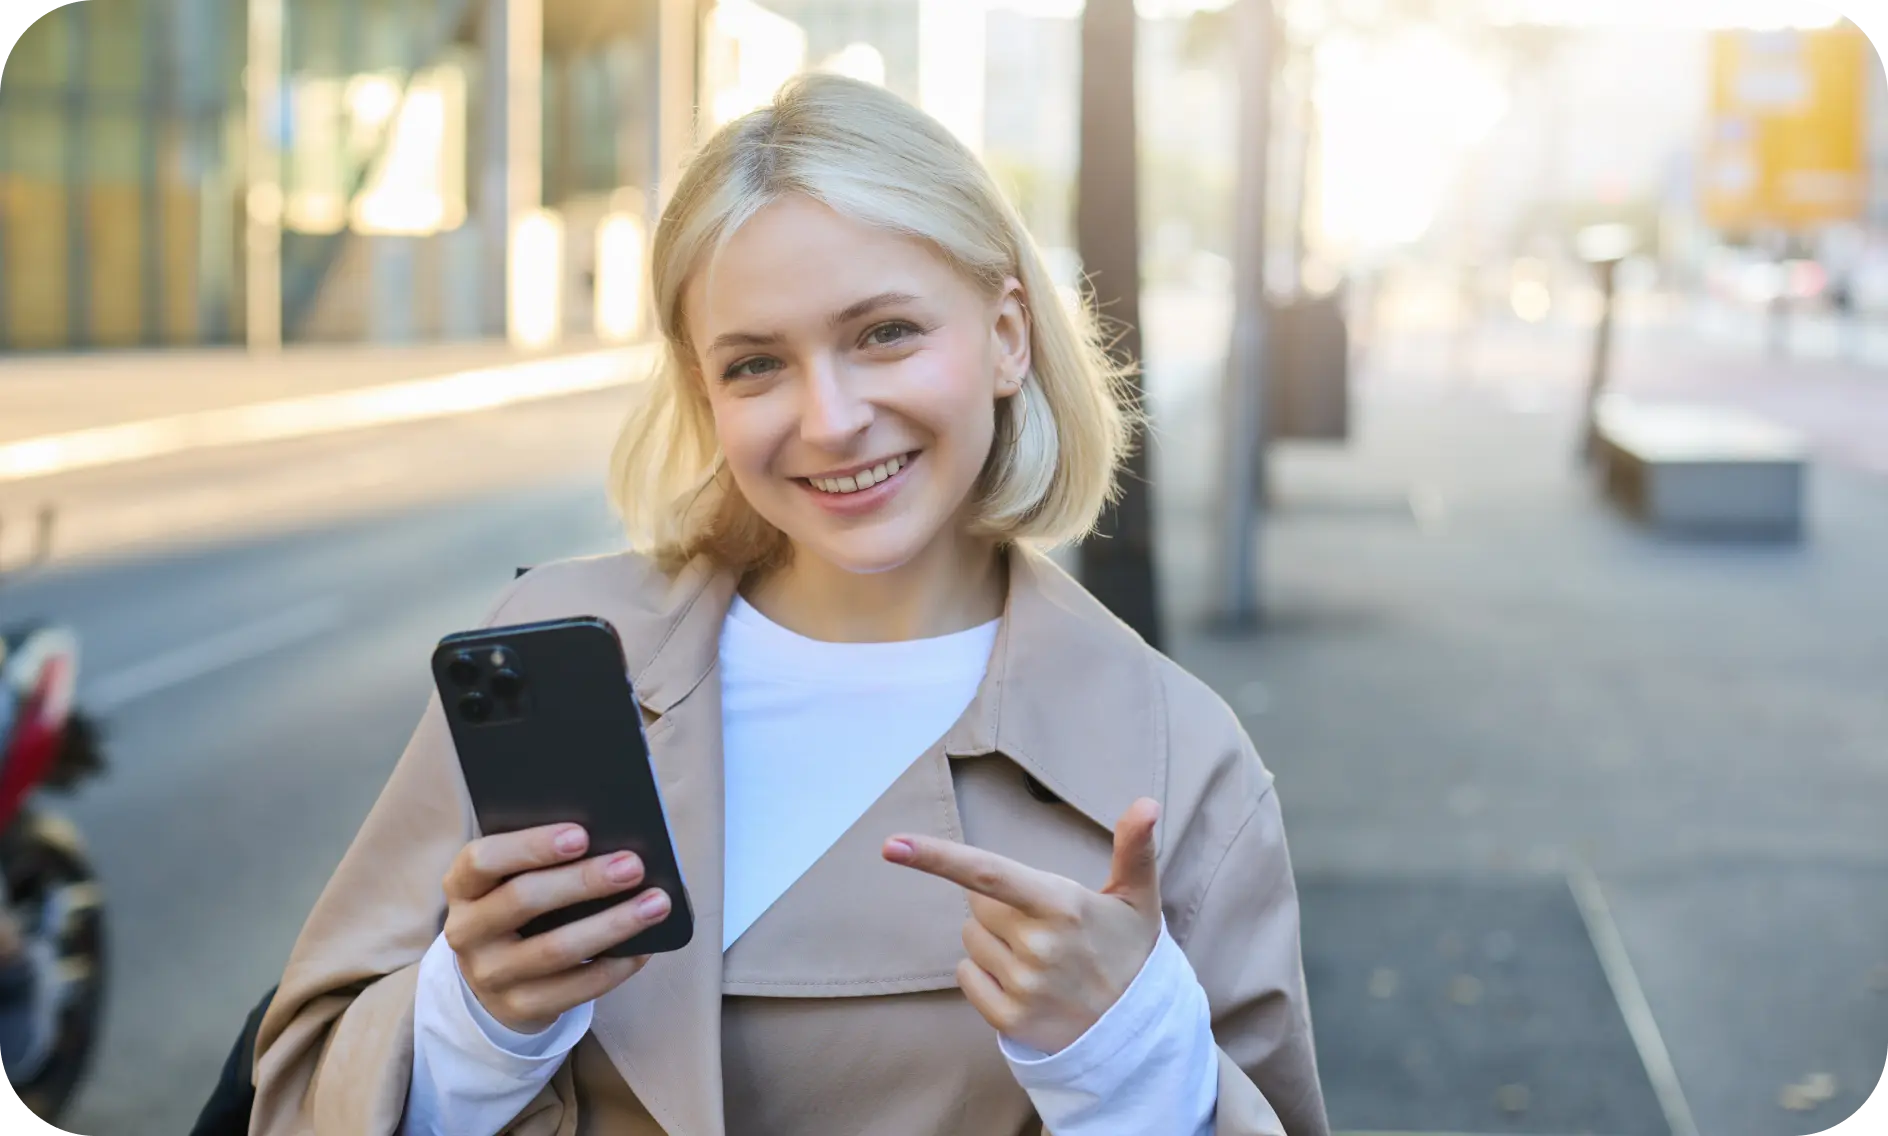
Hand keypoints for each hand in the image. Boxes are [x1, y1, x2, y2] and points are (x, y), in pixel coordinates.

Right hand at [441, 824, 667, 1033]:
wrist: (495, 977)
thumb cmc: (519, 907)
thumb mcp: (512, 879)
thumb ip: (544, 859)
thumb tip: (612, 841)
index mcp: (463, 886)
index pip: (482, 860)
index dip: (530, 846)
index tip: (581, 835)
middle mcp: (466, 931)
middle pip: (523, 900)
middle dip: (584, 881)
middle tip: (633, 865)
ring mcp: (490, 975)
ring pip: (555, 950)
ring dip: (612, 924)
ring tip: (656, 903)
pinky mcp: (520, 1008)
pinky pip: (575, 988)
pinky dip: (616, 965)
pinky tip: (646, 946)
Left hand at [882, 798, 1162, 1054]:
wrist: (1139, 1032)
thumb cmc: (1130, 951)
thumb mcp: (1139, 897)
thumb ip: (1136, 847)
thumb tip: (1148, 802)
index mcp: (1062, 906)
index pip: (988, 873)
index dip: (936, 856)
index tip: (892, 845)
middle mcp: (1037, 946)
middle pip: (976, 904)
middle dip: (999, 905)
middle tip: (1041, 922)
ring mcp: (1021, 986)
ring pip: (970, 939)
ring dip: (993, 940)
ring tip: (1039, 956)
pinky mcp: (1008, 1019)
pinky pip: (966, 976)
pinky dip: (983, 973)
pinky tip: (1023, 980)